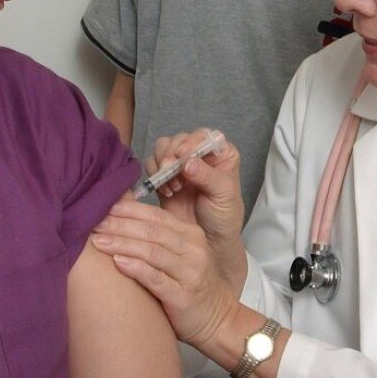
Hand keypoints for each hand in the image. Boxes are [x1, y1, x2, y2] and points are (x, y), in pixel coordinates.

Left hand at [92, 198, 239, 347]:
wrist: (218, 319)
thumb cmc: (190, 285)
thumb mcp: (182, 255)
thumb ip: (159, 238)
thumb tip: (121, 219)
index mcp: (191, 234)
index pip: (155, 216)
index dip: (127, 210)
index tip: (101, 207)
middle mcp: (193, 249)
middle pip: (151, 231)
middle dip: (119, 225)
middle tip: (92, 221)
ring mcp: (190, 272)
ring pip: (152, 251)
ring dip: (122, 243)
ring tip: (97, 241)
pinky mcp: (184, 296)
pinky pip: (156, 278)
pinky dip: (136, 268)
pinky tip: (117, 262)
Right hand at [146, 130, 247, 287]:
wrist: (209, 241)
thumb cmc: (224, 216)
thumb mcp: (224, 195)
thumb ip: (209, 176)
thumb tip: (189, 162)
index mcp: (221, 153)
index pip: (204, 136)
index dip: (191, 142)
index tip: (183, 155)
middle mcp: (200, 155)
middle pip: (180, 139)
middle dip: (172, 153)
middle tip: (171, 171)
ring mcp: (181, 166)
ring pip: (163, 148)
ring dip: (162, 163)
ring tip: (172, 185)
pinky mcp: (165, 178)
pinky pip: (152, 165)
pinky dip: (153, 175)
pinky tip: (166, 191)